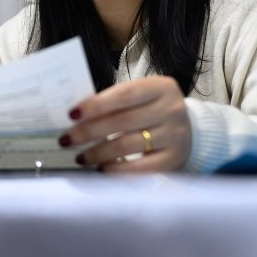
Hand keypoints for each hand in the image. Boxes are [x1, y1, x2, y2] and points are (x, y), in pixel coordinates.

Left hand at [60, 76, 191, 171]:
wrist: (190, 132)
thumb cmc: (153, 111)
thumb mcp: (141, 97)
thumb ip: (115, 102)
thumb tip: (77, 117)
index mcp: (161, 87)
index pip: (124, 94)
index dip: (96, 105)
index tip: (72, 114)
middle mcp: (171, 109)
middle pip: (123, 121)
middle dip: (89, 132)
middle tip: (67, 140)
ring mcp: (175, 136)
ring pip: (128, 146)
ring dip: (98, 153)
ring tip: (80, 157)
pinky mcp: (173, 160)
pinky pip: (140, 168)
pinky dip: (117, 169)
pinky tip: (102, 169)